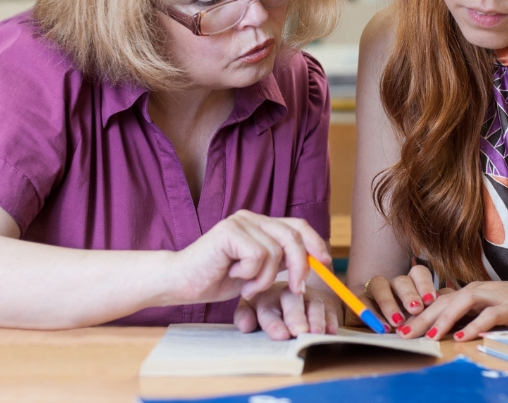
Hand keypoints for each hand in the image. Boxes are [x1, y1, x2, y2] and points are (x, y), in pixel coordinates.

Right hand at [173, 210, 330, 304]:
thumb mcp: (256, 272)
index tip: (326, 263)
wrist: (181, 283)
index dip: (315, 242)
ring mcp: (240, 222)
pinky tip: (232, 276)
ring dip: (265, 278)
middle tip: (296, 290)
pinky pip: (258, 256)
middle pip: (292, 236)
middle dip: (301, 266)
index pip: (297, 225)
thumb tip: (312, 261)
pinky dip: (250, 275)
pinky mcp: (229, 231)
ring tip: (246, 286)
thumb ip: (279, 262)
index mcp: (259, 224)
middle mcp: (251, 218)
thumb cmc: (215, 278)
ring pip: (275, 252)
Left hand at [234, 284, 340, 339]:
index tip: (281, 335)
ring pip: (314, 305)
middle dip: (296, 318)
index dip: (274, 323)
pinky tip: (331, 331)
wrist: (288, 296)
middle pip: (293, 302)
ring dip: (316, 320)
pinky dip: (332, 320)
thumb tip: (246, 326)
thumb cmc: (266, 309)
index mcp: (266, 297)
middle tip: (299, 332)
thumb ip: (244, 318)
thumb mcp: (250, 310)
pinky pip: (330, 309)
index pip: (269, 309)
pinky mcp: (325, 302)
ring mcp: (308, 296)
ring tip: (316, 334)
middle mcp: (288, 294)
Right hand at [360, 265, 439, 328]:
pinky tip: (383, 328)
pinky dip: (373, 315)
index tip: (431, 300)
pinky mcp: (359, 300)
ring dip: (389, 303)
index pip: (418, 273)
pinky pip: (364, 302)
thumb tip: (445, 303)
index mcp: (411, 283)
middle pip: (401, 280)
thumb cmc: (406, 321)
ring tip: (398, 322)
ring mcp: (375, 290)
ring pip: (380, 284)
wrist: (375, 325)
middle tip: (416, 309)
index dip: (425, 284)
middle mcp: (393, 284)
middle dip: (409, 294)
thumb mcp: (421, 316)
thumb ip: (433, 308)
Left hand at [393, 279, 507, 340]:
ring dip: (443, 320)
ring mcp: (494, 297)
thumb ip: (469, 316)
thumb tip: (446, 329)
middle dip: (421, 318)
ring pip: (462, 304)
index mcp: (471, 292)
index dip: (418, 314)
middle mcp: (478, 291)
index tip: (401, 328)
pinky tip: (463, 337)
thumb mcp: (490, 310)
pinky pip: (489, 315)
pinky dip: (475, 326)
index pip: (438, 302)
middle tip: (403, 333)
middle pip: (443, 302)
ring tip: (429, 336)